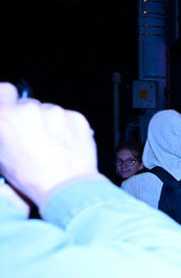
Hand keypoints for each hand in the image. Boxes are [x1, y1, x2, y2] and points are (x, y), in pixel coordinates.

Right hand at [0, 83, 103, 210]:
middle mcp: (29, 109)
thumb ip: (2, 131)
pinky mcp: (76, 116)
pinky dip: (66, 127)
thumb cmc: (31, 177)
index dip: (8, 99)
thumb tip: (6, 123)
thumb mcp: (1, 157)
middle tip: (32, 137)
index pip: (4, 90)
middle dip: (29, 116)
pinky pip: (67, 117)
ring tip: (50, 145)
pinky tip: (64, 145)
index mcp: (4, 116)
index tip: (11, 108)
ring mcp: (54, 111)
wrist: (66, 188)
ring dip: (48, 123)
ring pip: (48, 111)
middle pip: (27, 103)